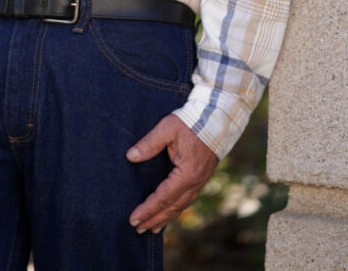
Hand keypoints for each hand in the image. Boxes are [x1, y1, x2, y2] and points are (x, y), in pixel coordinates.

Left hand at [126, 113, 217, 233]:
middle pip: (172, 207)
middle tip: (137, 229)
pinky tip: (169, 213)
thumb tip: (130, 157)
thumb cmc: (191, 122)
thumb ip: (149, 143)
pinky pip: (186, 199)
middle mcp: (195, 182)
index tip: (134, 219)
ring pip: (181, 206)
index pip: (163, 197)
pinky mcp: (200, 178)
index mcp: (187, 174)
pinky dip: (175, 209)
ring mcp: (200, 182)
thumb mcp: (168, 128)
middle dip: (154, 219)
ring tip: (151, 228)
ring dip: (165, 218)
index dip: (148, 209)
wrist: (217, 119)